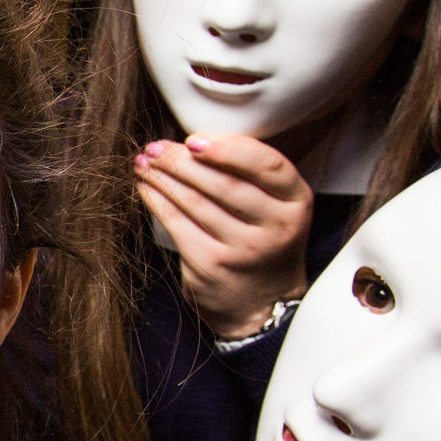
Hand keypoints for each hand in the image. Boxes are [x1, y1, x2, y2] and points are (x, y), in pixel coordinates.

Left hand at [134, 132, 312, 337]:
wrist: (262, 303)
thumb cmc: (263, 239)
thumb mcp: (276, 205)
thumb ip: (251, 172)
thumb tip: (197, 139)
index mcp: (295, 202)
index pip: (266, 165)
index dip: (228, 147)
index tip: (194, 138)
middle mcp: (275, 227)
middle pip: (223, 182)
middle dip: (181, 160)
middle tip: (155, 147)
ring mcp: (242, 250)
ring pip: (194, 201)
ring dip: (163, 177)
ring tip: (144, 162)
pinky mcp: (210, 266)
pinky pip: (176, 224)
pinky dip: (157, 200)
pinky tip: (146, 187)